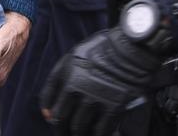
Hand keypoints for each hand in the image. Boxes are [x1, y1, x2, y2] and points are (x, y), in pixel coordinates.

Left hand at [40, 26, 163, 135]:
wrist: (129, 49)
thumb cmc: (102, 48)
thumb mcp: (74, 54)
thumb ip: (60, 76)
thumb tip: (50, 106)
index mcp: (66, 73)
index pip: (48, 100)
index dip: (49, 113)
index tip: (51, 119)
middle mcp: (77, 88)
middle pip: (62, 117)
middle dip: (60, 129)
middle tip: (64, 133)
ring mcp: (95, 98)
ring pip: (79, 127)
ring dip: (78, 134)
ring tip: (80, 134)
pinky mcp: (113, 107)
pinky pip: (101, 130)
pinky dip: (98, 135)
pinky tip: (98, 134)